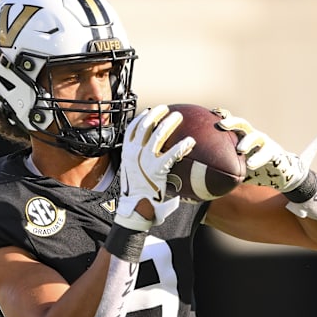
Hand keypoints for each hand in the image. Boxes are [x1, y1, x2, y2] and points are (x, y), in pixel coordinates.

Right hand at [115, 105, 195, 229]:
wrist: (137, 208)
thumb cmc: (138, 193)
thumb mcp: (133, 173)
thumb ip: (140, 162)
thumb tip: (153, 155)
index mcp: (126, 153)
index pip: (131, 129)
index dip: (141, 118)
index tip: (149, 111)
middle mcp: (133, 153)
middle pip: (144, 126)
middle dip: (156, 114)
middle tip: (166, 109)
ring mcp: (144, 160)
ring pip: (157, 134)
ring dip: (169, 123)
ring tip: (179, 117)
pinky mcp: (156, 169)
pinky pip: (172, 153)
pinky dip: (182, 146)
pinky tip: (190, 141)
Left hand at [215, 109, 316, 191]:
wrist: (279, 173)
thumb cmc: (254, 169)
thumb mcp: (237, 168)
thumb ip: (223, 168)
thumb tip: (198, 179)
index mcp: (242, 137)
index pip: (231, 125)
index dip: (221, 117)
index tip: (210, 113)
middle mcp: (252, 135)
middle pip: (242, 124)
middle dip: (232, 122)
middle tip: (221, 124)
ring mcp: (264, 142)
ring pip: (255, 136)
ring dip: (247, 141)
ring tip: (240, 149)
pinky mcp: (274, 152)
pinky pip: (265, 153)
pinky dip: (258, 158)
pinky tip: (250, 165)